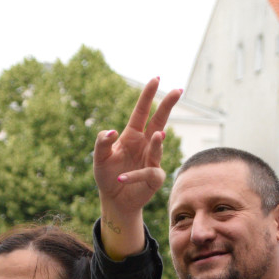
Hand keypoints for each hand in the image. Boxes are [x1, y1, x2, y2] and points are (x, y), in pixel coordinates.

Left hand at [94, 78, 180, 257]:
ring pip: (158, 147)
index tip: (156, 78)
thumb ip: (101, 142)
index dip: (148, 96)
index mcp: (132, 135)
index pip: (142, 111)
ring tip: (157, 135)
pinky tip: (121, 177)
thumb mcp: (99, 158)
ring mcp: (152, 160)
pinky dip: (134, 175)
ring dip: (157, 142)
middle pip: (159, 121)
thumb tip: (111, 131)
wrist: (114, 200)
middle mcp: (145, 144)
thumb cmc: (108, 175)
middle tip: (178, 90)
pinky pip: (147, 174)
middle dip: (168, 105)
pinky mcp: (154, 178)